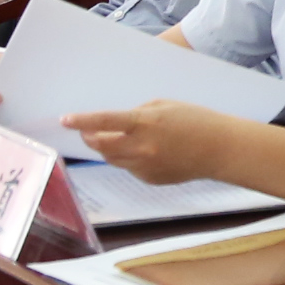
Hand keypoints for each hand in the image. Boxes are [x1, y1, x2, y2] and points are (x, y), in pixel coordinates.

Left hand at [61, 99, 231, 184]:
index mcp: (145, 123)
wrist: (219, 149)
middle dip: (90, 137)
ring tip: (115, 138)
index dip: (82, 121)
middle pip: (101, 146)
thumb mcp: (164, 106)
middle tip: (86, 130)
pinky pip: (129, 168)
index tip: (65, 120)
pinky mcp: (150, 179)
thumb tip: (118, 125)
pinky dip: (129, 158)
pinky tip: (146, 151)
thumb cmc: (196, 121)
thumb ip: (138, 114)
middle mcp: (141, 148)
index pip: (104, 122)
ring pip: (112, 159)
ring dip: (107, 148)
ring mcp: (145, 167)